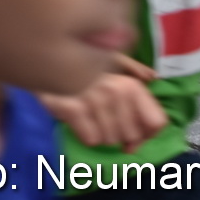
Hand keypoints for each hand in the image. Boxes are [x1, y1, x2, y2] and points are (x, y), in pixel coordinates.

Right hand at [39, 61, 164, 152]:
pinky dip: (84, 134)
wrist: (41, 64)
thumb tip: (153, 78)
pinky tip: (78, 119)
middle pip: (132, 137)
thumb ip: (134, 69)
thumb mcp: (109, 59)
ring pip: (110, 140)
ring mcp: (95, 100)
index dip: (147, 134)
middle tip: (103, 119)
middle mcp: (117, 91)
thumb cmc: (79, 64)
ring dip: (100, 133)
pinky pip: (91, 140)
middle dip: (118, 133)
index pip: (157, 122)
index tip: (133, 134)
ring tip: (89, 114)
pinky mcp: (74, 108)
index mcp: (131, 83)